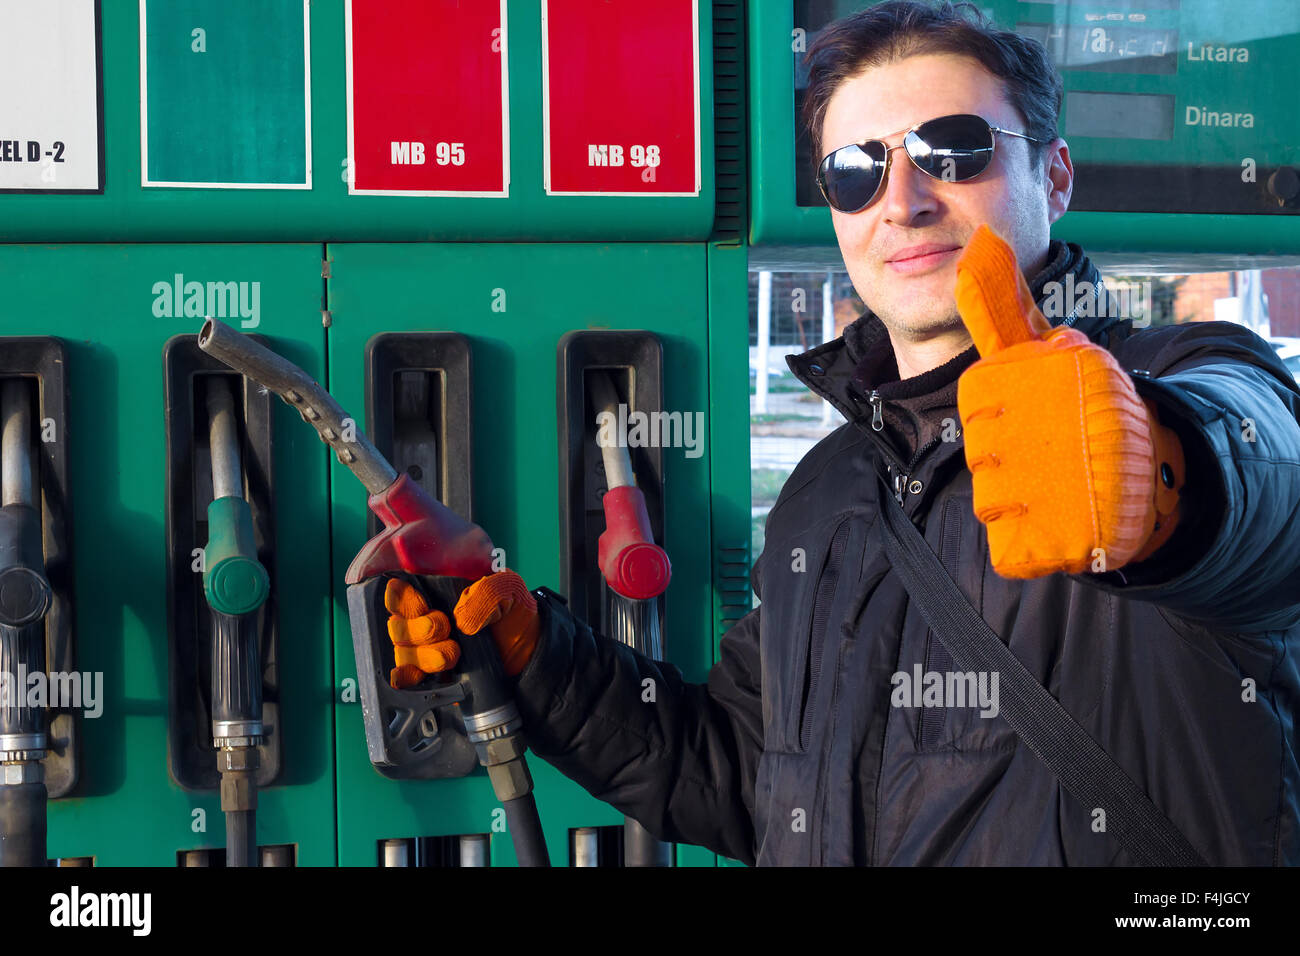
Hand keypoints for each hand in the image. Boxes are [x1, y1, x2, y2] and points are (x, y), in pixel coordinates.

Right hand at [385, 570, 539, 688]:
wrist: (528, 650)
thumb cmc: (513, 611)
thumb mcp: (507, 588)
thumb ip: (486, 593)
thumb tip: (462, 621)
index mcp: (435, 591)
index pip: (398, 590)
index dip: (401, 598)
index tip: (423, 604)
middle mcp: (423, 618)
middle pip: (397, 625)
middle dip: (418, 629)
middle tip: (444, 628)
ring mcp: (425, 648)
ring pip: (402, 653)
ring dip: (423, 656)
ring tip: (452, 655)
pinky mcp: (431, 675)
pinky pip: (405, 678)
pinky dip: (405, 678)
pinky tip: (414, 676)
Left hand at [953, 224, 1183, 578]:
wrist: (1157, 467)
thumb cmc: (1090, 403)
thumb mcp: (1054, 348)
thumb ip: (1006, 308)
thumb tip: (978, 251)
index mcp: (1028, 381)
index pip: (977, 408)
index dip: (997, 416)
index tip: (1028, 416)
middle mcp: (1033, 429)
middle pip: (981, 456)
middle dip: (1006, 458)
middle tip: (1045, 453)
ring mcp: (1044, 486)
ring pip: (991, 501)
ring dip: (1016, 498)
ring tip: (1053, 484)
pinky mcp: (1056, 537)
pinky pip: (1010, 547)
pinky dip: (1026, 540)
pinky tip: (1052, 520)